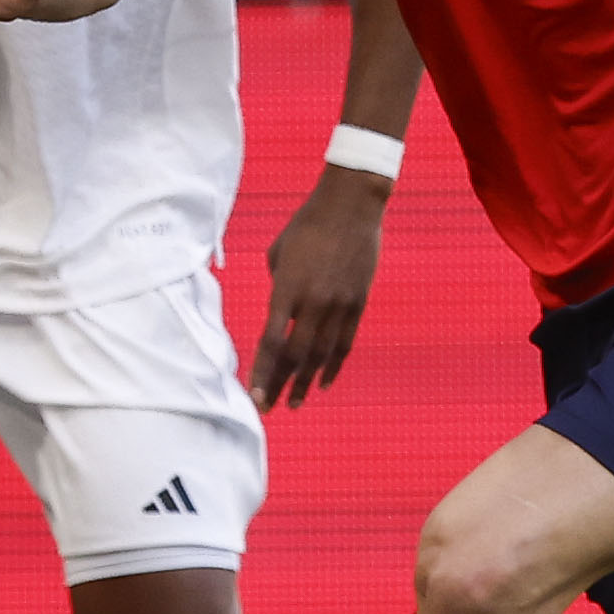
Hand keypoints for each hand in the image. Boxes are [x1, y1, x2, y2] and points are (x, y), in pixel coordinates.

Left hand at [250, 169, 391, 408]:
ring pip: (321, 356)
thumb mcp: (279, 254)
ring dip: (306, 383)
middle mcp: (313, 302)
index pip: (271, 342)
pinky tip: (324, 383)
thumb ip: (278, 289)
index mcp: (287, 289)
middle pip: (295, 356)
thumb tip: (280, 313)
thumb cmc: (307, 225)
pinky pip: (344, 343)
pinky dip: (334, 366)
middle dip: (280, 385)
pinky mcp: (358, 302)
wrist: (351, 205)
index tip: (254, 395)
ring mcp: (338, 304)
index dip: (262, 372)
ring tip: (295, 403)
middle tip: (268, 408)